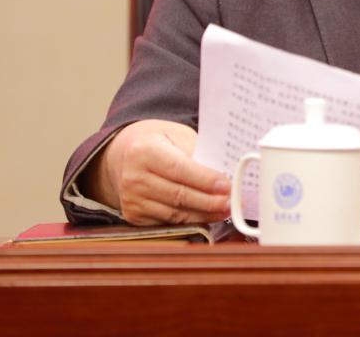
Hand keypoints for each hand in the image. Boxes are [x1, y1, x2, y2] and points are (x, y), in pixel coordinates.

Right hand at [87, 119, 230, 225]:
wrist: (128, 154)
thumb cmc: (161, 143)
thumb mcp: (178, 136)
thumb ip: (198, 152)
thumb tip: (225, 173)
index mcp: (144, 150)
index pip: (179, 169)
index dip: (205, 180)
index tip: (226, 186)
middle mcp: (133, 176)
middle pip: (178, 195)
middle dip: (209, 201)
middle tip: (232, 202)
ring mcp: (131, 199)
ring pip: (174, 213)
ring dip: (203, 214)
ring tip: (224, 210)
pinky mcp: (133, 216)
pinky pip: (167, 223)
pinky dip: (190, 221)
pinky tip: (206, 216)